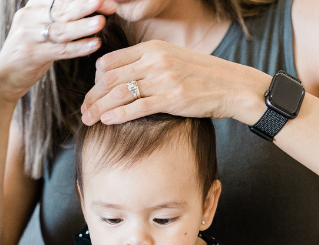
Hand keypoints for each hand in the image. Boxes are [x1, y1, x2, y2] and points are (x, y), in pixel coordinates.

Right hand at [0, 0, 115, 103]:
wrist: (2, 80)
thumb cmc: (28, 53)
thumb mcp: (39, 30)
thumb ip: (60, 18)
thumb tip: (92, 7)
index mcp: (32, 8)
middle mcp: (28, 18)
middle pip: (62, 9)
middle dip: (87, 6)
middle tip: (108, 3)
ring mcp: (27, 36)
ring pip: (61, 29)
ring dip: (83, 25)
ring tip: (101, 22)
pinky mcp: (30, 55)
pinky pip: (59, 50)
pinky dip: (78, 48)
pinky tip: (94, 44)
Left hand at [81, 40, 272, 125]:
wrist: (235, 87)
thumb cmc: (201, 76)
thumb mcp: (172, 59)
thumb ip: (146, 64)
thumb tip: (118, 76)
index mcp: (152, 48)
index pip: (110, 61)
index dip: (95, 80)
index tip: (92, 94)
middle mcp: (155, 60)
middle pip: (109, 78)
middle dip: (91, 97)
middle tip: (83, 111)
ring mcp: (164, 78)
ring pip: (119, 93)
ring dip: (99, 108)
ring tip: (89, 119)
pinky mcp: (172, 98)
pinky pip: (137, 107)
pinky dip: (118, 115)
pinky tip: (107, 121)